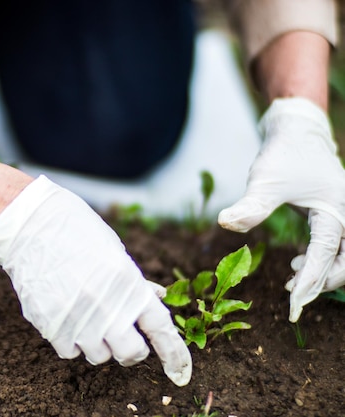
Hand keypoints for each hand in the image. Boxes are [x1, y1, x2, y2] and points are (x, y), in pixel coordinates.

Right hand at [0, 175, 191, 385]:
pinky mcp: (51, 327)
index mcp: (129, 284)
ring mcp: (78, 320)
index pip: (161, 328)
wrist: (30, 225)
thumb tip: (155, 298)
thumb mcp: (114, 251)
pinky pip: (69, 352)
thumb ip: (134, 282)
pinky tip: (65, 316)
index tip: (180, 372)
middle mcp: (107, 307)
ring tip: (85, 315)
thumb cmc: (75, 232)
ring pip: (99, 356)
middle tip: (121, 334)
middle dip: (130, 349)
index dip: (175, 355)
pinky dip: (70, 341)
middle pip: (131, 354)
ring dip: (98, 343)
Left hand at [218, 97, 344, 321]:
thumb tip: (226, 223)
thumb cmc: (283, 155)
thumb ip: (251, 205)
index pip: (326, 254)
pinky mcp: (339, 215)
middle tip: (293, 296)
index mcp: (337, 208)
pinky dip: (325, 261)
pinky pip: (340, 247)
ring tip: (294, 281)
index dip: (311, 282)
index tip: (292, 305)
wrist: (298, 132)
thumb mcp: (264, 180)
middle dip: (323, 282)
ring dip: (325, 273)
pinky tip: (300, 264)